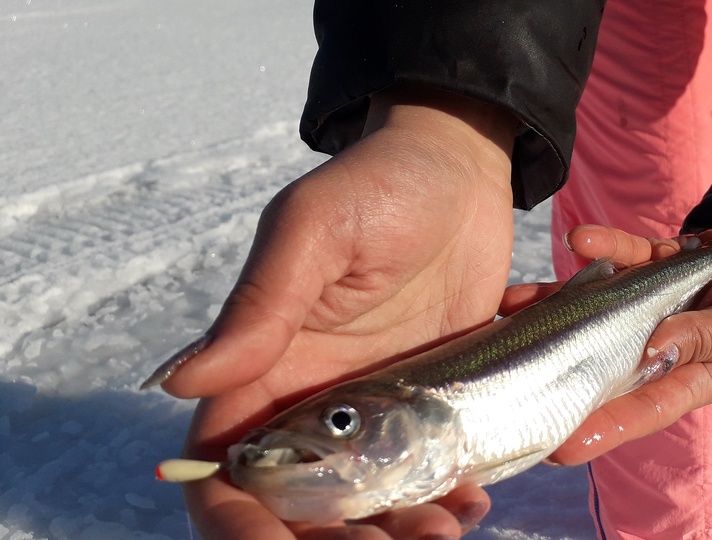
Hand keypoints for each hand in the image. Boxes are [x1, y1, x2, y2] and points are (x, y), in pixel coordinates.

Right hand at [155, 87, 516, 538]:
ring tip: (438, 532)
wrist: (462, 171)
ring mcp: (379, 408)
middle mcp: (317, 400)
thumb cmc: (381, 185)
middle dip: (329, 537)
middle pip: (300, 502)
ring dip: (392, 531)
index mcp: (267, 365)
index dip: (236, 519)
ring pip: (368, 501)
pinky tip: (469, 504)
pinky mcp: (433, 403)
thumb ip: (259, 307)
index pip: (225, 463)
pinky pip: (430, 471)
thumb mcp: (314, 231)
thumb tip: (182, 382)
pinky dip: (443, 501)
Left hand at [501, 225, 711, 464]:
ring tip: (514, 301)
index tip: (560, 445)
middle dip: (552, 365)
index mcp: (687, 377)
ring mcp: (646, 304)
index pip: (639, 408)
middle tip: (505, 371)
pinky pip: (621, 255)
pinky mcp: (648, 265)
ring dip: (553, 302)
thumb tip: (656, 346)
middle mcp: (655, 345)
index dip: (601, 428)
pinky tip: (581, 239)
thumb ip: (709, 338)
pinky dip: (603, 245)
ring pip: (593, 306)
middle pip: (598, 360)